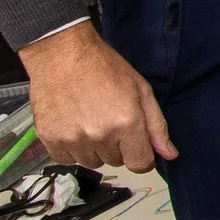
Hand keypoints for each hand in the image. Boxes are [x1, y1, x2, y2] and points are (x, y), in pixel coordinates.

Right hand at [18, 22, 175, 171]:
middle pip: (116, 162)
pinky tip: (73, 126)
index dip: (142, 157)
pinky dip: (72, 149)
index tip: (137, 146)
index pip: (140, 164)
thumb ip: (157, 126)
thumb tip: (170, 154)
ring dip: (94, 149)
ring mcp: (72, 140)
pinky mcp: (50, 140)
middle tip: (110, 120)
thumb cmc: (105, 68)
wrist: (62, 55)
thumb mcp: (141, 90)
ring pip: (91, 162)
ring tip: (90, 121)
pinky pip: (66, 160)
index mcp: (126, 123)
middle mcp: (99, 136)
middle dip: (117, 147)